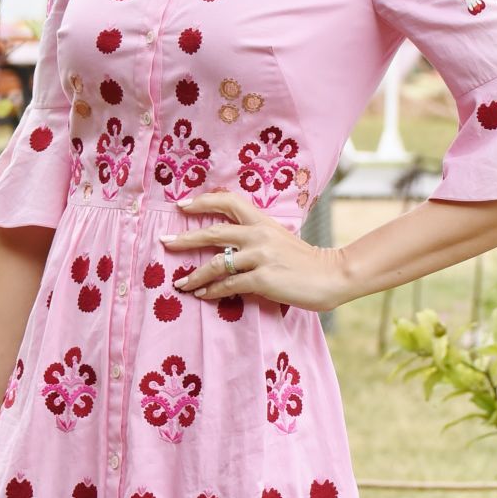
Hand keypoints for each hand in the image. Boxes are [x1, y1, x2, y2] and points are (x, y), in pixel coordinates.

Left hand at [159, 188, 349, 313]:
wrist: (332, 275)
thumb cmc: (306, 261)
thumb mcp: (281, 239)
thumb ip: (257, 237)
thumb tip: (230, 246)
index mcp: (263, 221)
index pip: (228, 202)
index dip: (203, 201)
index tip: (181, 205)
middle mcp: (259, 234)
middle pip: (213, 231)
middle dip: (185, 239)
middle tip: (164, 243)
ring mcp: (260, 256)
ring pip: (216, 263)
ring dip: (194, 275)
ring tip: (181, 284)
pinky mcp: (263, 278)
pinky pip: (228, 285)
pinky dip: (212, 291)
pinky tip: (203, 295)